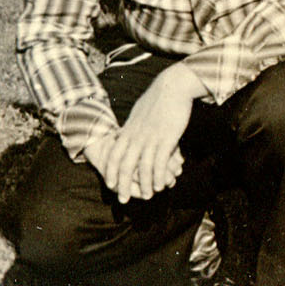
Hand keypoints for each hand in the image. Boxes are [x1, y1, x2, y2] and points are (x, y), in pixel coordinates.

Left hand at [99, 63, 201, 202]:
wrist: (174, 86)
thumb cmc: (157, 99)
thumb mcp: (138, 113)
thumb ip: (130, 127)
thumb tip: (124, 135)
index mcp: (128, 131)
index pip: (113, 156)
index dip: (111, 172)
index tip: (111, 184)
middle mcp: (137, 137)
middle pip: (125, 166)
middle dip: (123, 185)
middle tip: (123, 199)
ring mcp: (152, 138)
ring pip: (143, 168)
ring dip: (145, 185)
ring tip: (148, 196)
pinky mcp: (167, 138)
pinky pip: (160, 163)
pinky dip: (159, 176)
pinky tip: (161, 185)